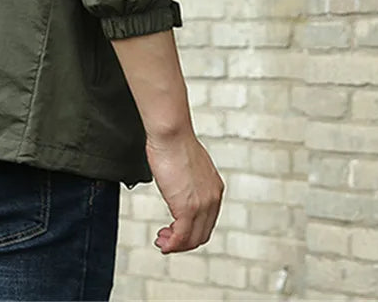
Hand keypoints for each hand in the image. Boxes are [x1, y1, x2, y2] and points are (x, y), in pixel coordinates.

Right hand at [146, 132, 223, 253]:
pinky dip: (172, 244)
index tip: (175, 229)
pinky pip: (181, 236)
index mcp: (214, 188)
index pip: (207, 220)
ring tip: (163, 242)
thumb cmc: (174, 142)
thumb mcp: (187, 165)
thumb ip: (187, 179)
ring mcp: (202, 205)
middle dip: (183, 241)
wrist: (172, 134)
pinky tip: (163, 243)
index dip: (190, 229)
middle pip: (202, 233)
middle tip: (166, 239)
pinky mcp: (187, 208)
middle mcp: (212, 199)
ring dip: (176, 245)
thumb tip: (177, 182)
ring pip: (193, 238)